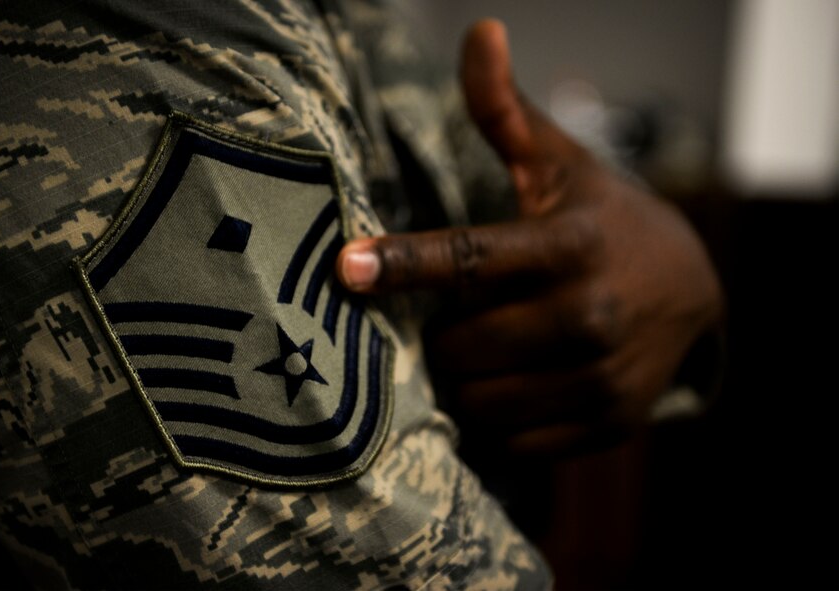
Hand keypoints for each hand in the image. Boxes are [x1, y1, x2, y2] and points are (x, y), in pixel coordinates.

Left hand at [336, 20, 722, 455]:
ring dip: (458, 381)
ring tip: (469, 351)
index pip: (473, 258)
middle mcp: (588, 316)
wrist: (694, 291)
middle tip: (440, 321)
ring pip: (482, 403)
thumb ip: (508, 111)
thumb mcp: (561, 165)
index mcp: (570, 245)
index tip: (349, 266)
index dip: (406, 263)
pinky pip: (514, 443)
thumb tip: (479, 32)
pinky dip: (492, 420)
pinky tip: (500, 386)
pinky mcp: (606, 423)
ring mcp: (601, 379)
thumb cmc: (604, 221)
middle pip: (463, 345)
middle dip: (435, 338)